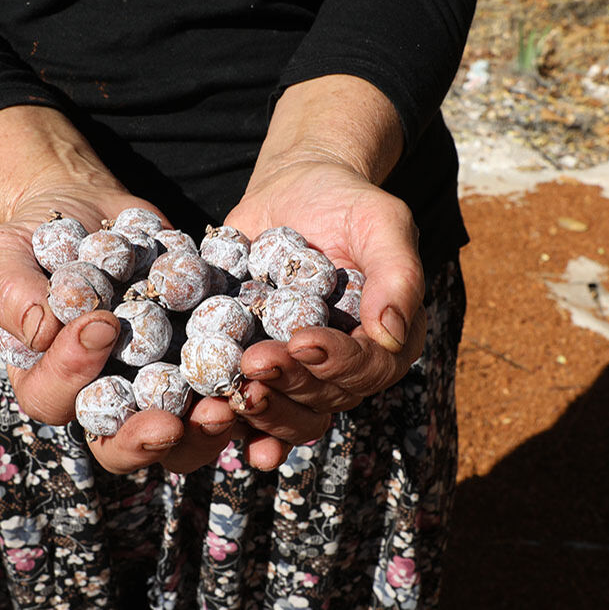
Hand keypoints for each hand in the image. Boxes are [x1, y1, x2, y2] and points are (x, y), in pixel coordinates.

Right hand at [0, 106, 247, 473]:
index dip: (74, 374)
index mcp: (49, 381)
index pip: (54, 398)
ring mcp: (156, 383)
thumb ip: (13, 291)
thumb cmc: (34, 237)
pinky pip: (226, 384)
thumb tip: (41, 329)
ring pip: (182, 431)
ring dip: (207, 427)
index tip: (102, 325)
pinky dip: (249, 384)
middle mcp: (103, 396)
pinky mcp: (199, 359)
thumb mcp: (6, 253)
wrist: (91, 214)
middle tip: (173, 423)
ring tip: (229, 401)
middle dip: (148, 438)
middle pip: (121, 442)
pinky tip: (267, 366)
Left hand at [220, 75, 427, 463]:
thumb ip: (397, 274)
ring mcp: (299, 368)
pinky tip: (212, 419)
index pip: (367, 366)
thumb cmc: (346, 202)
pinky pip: (250, 398)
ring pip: (287, 408)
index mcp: (384, 338)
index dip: (336, 361)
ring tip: (230, 392)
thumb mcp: (381, 222)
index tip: (302, 342)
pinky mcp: (257, 361)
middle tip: (254, 362)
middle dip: (289, 382)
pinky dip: (234, 419)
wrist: (294, 190)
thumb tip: (391, 335)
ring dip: (260, 409)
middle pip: (323, 396)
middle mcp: (344, 364)